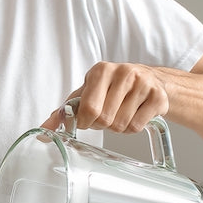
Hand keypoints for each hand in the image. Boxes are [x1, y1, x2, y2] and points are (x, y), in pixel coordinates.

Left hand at [41, 61, 169, 133]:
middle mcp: (123, 72)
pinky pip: (137, 126)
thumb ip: (64, 112)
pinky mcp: (158, 96)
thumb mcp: (87, 94)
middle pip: (105, 119)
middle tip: (107, 116)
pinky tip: (135, 115)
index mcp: (100, 70)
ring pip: (121, 125)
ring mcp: (143, 83)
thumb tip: (44, 131)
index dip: (85, 122)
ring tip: (122, 113)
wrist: (151, 80)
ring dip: (118, 127)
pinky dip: (133, 128)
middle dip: (103, 125)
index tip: (88, 120)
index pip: (88, 108)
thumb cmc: (112, 88)